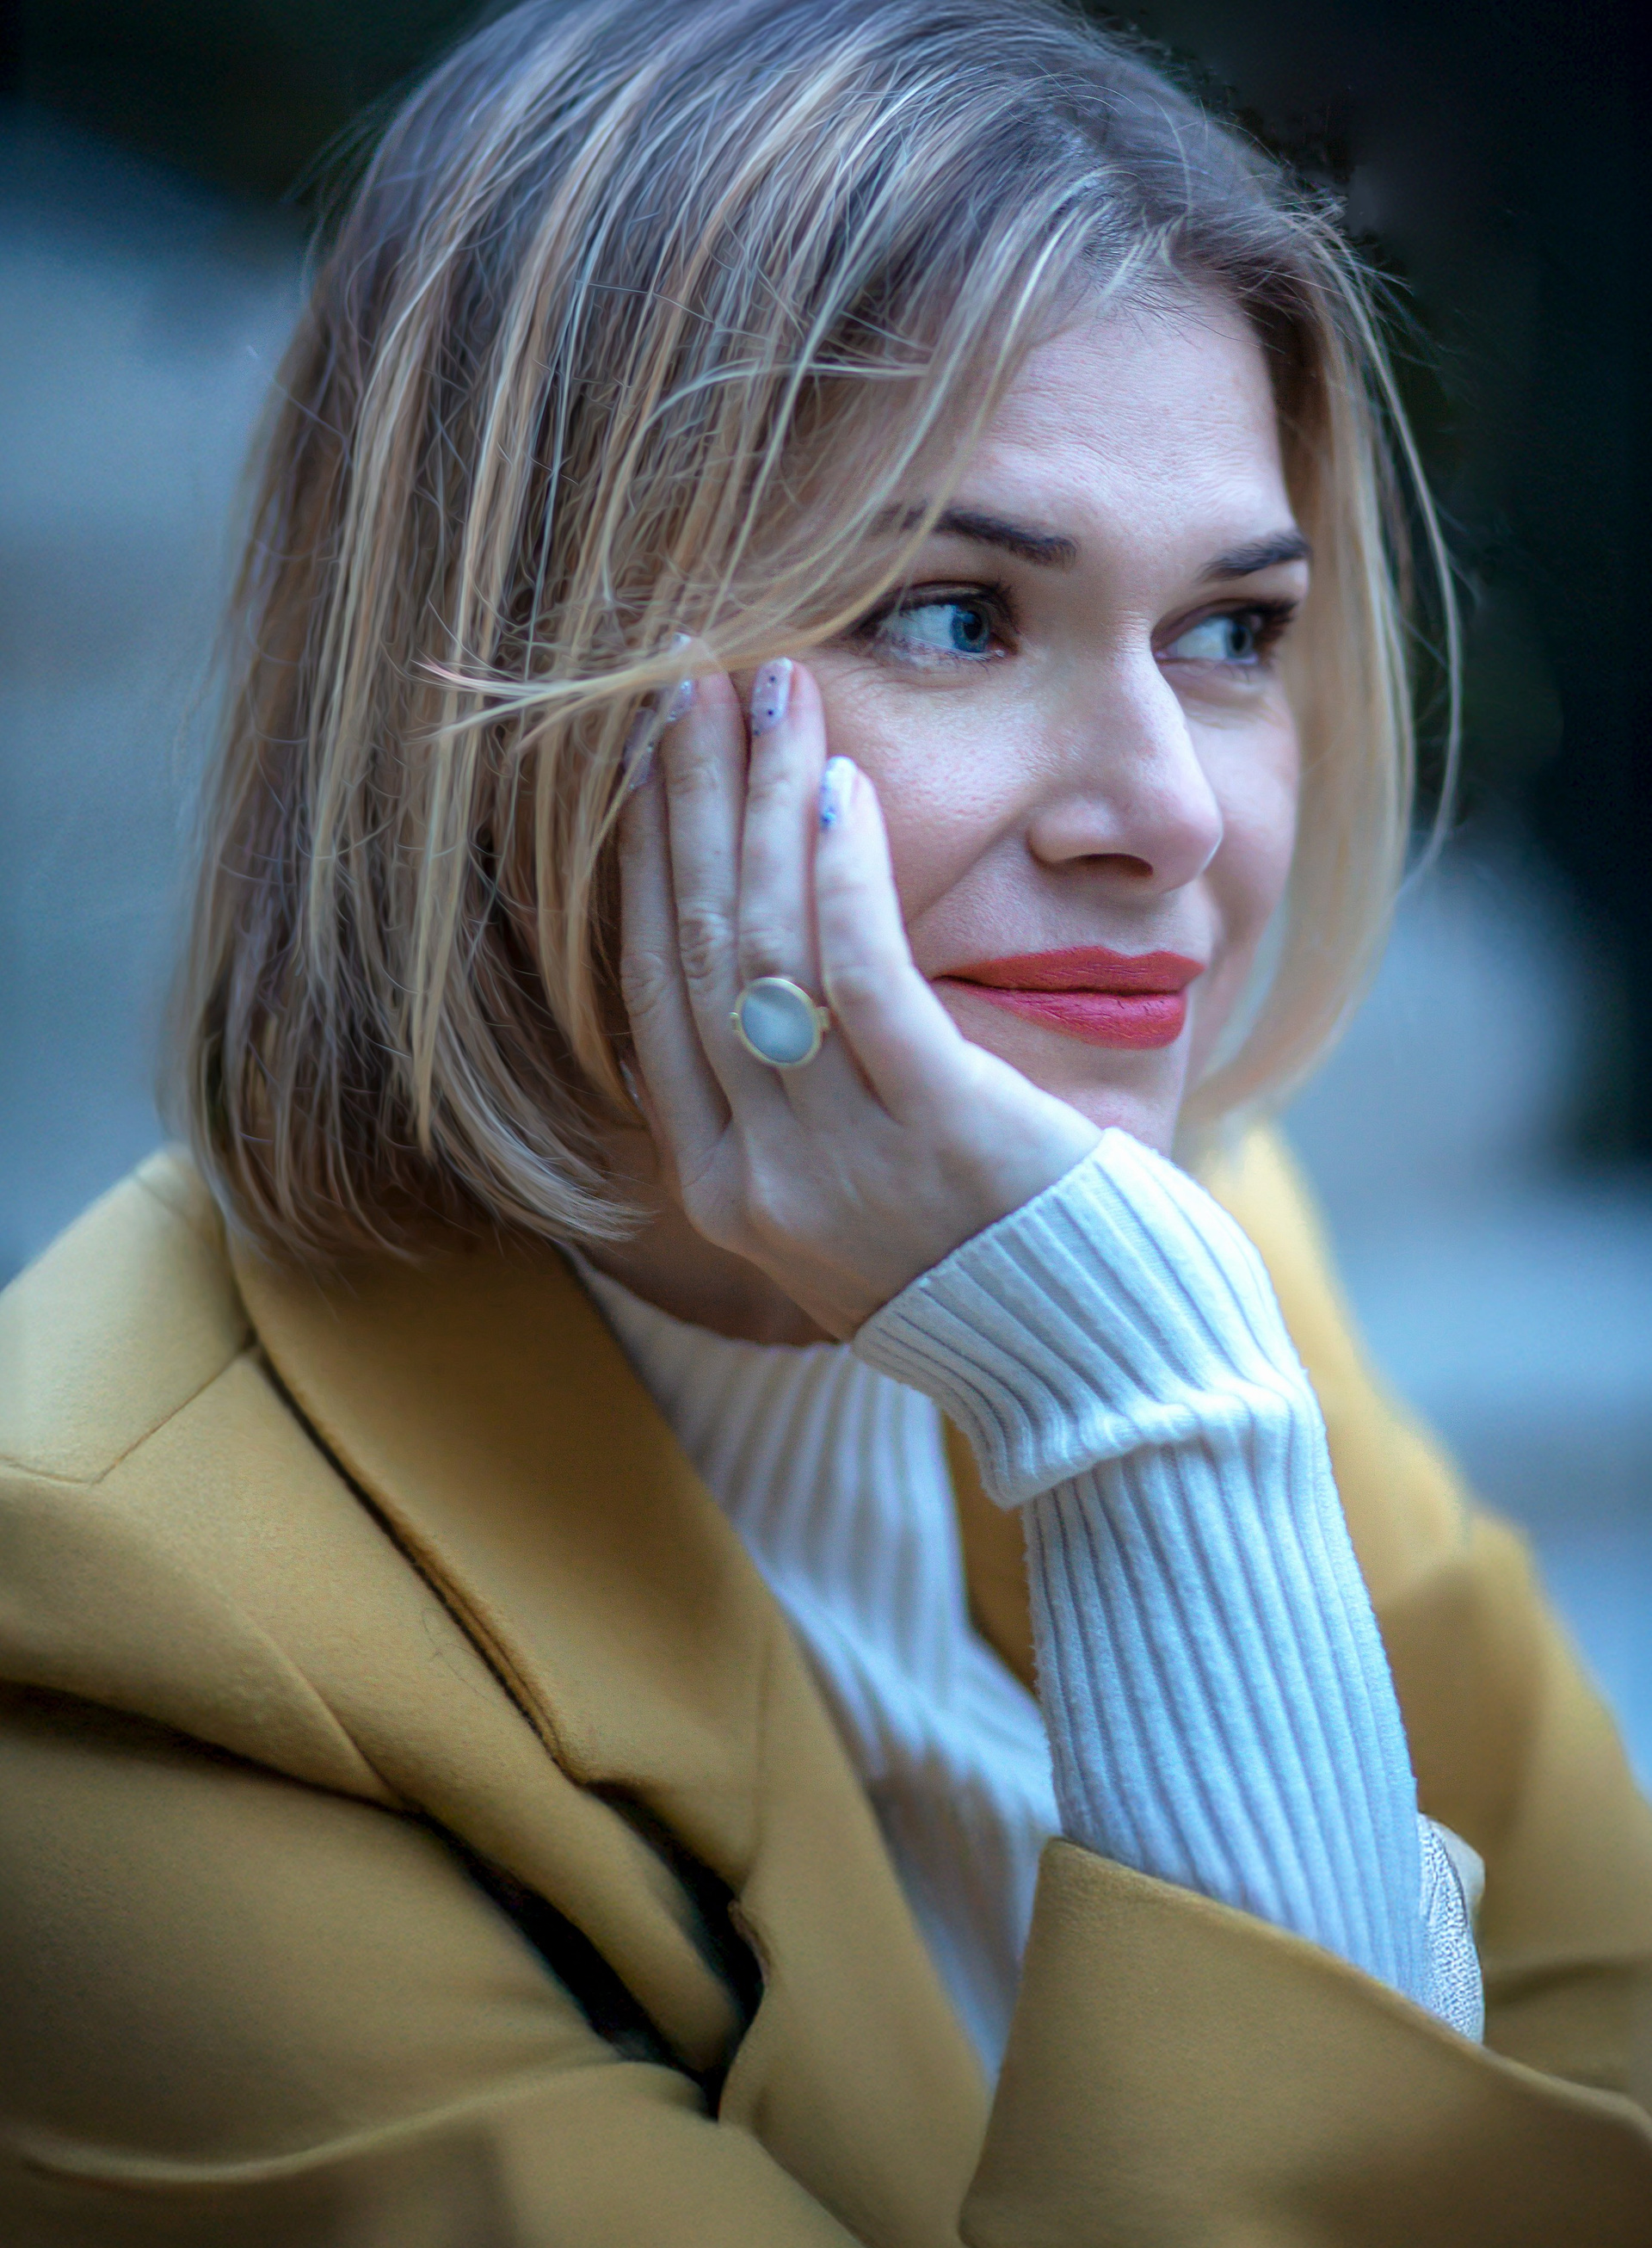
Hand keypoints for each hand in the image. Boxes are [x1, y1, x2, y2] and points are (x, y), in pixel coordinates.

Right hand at [617, 658, 1097, 1338]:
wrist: (1102, 1366)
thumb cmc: (995, 1267)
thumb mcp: (861, 1202)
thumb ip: (799, 1107)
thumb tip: (771, 980)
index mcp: (726, 1190)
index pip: (653, 997)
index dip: (644, 866)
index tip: (653, 761)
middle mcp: (758, 1177)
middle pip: (693, 951)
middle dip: (688, 804)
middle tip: (688, 683)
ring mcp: (839, 1158)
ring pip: (764, 948)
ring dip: (764, 804)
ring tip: (774, 692)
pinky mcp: (937, 1127)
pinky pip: (863, 977)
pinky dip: (845, 874)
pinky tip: (845, 789)